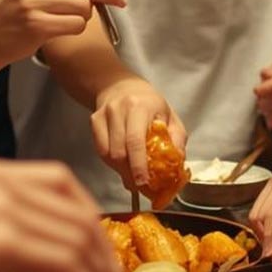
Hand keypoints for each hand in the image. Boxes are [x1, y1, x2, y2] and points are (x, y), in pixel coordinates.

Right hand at [91, 78, 186, 192]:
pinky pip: (100, 150)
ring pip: (107, 153)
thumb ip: (176, 138)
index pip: (136, 140)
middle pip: (119, 151)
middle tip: (139, 186)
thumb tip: (177, 162)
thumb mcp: (169, 115)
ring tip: (132, 176)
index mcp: (141, 107)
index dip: (138, 164)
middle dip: (129, 173)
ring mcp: (104, 114)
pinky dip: (111, 163)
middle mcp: (119, 109)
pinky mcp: (94, 121)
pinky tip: (121, 165)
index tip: (143, 182)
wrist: (121, 86)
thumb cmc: (149, 103)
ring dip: (120, 170)